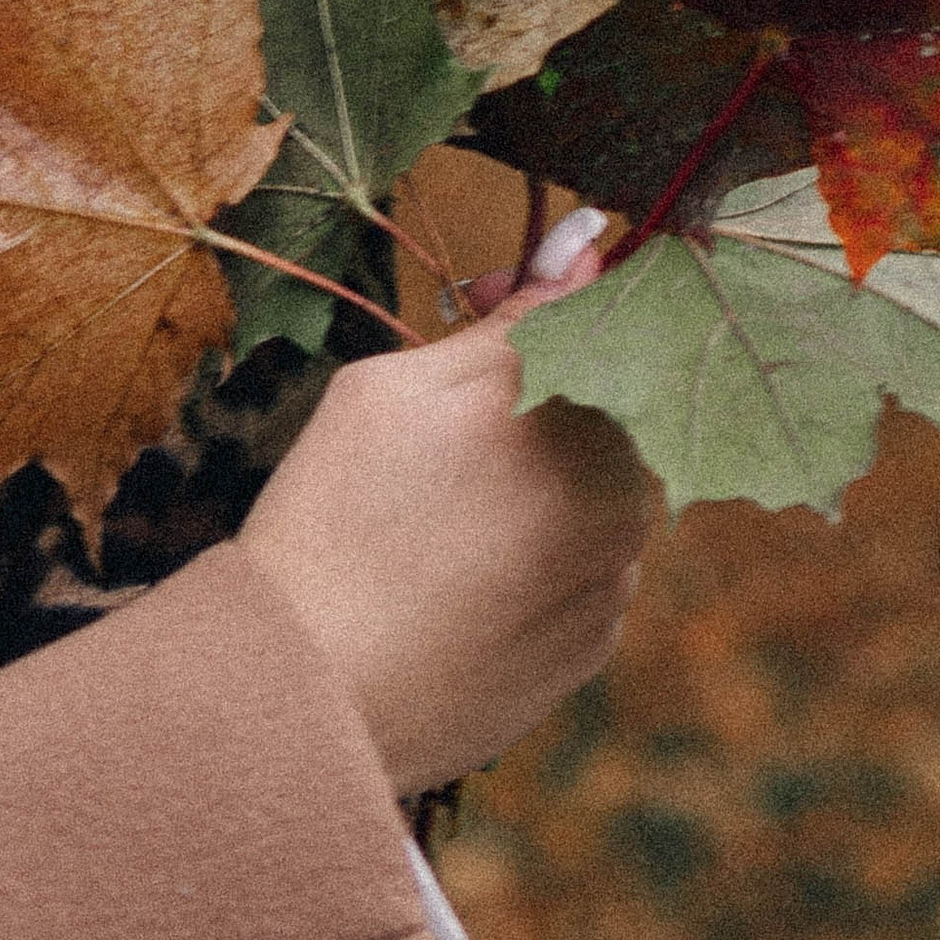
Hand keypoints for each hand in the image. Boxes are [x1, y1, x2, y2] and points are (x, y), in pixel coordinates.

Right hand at [235, 218, 659, 800]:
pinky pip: (580, 565)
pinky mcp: (594, 647)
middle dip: (539, 378)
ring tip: (431, 500)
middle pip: (607, 400)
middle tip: (442, 396)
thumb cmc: (335, 516)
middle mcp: (628, 494)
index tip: (487, 296)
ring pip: (595, 486)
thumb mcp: (397, 386)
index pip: (609, 309)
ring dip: (539, 469)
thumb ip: (512, 317)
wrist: (311, 695)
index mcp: (587, 411)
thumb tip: (588, 243)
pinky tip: (451, 565)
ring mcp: (616, 578)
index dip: (548, 292)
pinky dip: (534, 549)